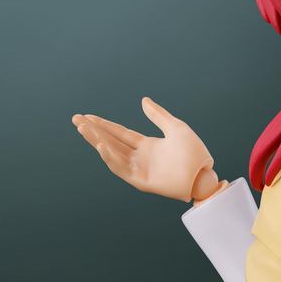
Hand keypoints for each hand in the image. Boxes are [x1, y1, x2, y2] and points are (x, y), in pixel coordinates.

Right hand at [73, 97, 215, 200]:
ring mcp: (139, 169)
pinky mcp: (141, 181)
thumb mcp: (176, 128)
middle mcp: (139, 157)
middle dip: (93, 131)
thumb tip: (143, 100)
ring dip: (96, 141)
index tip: (87, 117)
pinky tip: (100, 146)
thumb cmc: (195, 153)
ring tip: (83, 129)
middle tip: (76, 119)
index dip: (103, 125)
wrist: (204, 174)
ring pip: (112, 153)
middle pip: (111, 141)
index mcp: (146, 145)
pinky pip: (121, 168)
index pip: (119, 133)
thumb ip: (158, 115)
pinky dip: (110, 158)